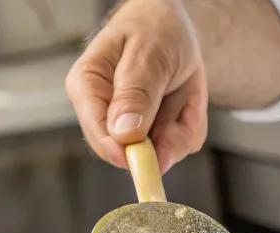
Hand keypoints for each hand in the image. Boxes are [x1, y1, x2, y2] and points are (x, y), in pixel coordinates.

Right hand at [65, 0, 207, 173]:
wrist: (175, 28)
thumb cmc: (153, 29)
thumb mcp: (148, 51)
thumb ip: (136, 92)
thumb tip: (123, 134)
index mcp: (88, 86)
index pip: (97, 131)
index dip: (121, 151)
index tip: (148, 158)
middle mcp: (105, 114)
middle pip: (129, 153)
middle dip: (163, 137)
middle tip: (182, 106)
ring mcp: (130, 130)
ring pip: (161, 154)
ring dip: (182, 129)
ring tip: (184, 94)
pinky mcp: (155, 138)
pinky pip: (180, 146)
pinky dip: (192, 125)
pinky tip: (187, 100)